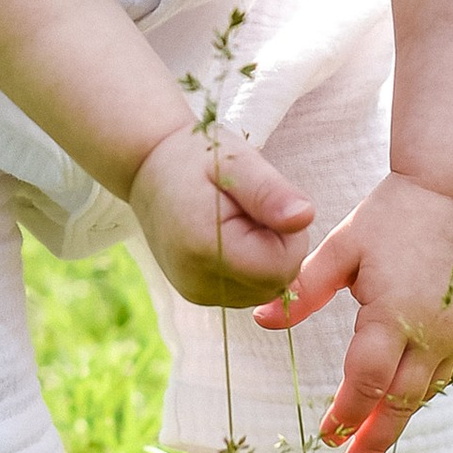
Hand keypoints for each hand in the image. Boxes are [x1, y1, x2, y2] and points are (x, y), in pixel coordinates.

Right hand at [128, 126, 313, 309]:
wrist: (146, 167)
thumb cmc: (195, 157)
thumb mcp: (235, 161)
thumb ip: (270, 191)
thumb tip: (305, 218)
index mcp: (206, 247)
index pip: (283, 264)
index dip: (288, 234)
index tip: (263, 203)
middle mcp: (198, 281)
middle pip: (276, 280)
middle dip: (278, 245)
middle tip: (250, 208)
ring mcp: (196, 293)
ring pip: (265, 288)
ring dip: (265, 256)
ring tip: (237, 220)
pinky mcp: (198, 295)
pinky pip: (247, 289)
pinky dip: (249, 265)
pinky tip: (230, 237)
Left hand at [255, 173, 452, 452]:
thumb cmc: (391, 215)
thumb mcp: (341, 247)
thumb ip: (304, 290)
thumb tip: (262, 320)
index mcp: (392, 313)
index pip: (366, 382)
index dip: (345, 414)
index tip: (325, 436)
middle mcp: (430, 332)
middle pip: (401, 404)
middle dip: (376, 443)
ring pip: (427, 392)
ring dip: (399, 420)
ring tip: (373, 447)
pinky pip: (448, 373)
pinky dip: (423, 392)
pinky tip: (404, 404)